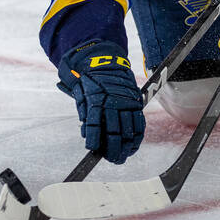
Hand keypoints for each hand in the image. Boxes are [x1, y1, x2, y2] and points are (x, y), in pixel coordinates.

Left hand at [57, 40, 144, 163]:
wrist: (105, 59)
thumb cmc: (89, 78)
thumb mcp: (80, 92)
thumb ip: (84, 112)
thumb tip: (87, 134)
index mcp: (96, 99)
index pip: (95, 125)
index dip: (94, 140)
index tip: (92, 151)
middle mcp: (112, 102)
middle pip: (115, 131)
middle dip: (113, 149)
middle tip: (112, 159)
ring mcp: (126, 102)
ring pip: (129, 129)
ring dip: (126, 146)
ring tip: (122, 157)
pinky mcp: (135, 102)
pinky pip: (139, 122)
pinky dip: (137, 136)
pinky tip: (133, 146)